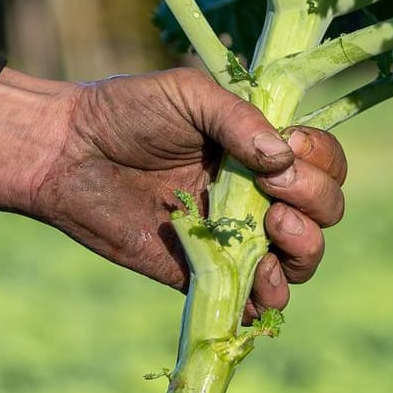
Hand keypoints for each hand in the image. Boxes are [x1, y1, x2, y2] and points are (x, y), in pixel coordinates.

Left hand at [0, 67, 347, 319]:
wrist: (67, 153)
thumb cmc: (126, 111)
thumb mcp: (189, 95)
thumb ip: (239, 119)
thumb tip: (282, 160)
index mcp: (261, 148)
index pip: (324, 161)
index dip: (320, 159)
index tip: (288, 149)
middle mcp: (257, 194)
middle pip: (324, 211)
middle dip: (314, 200)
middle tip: (271, 188)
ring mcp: (234, 237)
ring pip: (301, 260)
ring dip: (304, 248)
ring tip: (272, 229)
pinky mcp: (204, 273)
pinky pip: (254, 297)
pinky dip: (268, 294)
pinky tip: (258, 275)